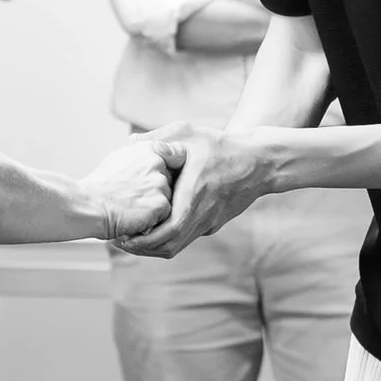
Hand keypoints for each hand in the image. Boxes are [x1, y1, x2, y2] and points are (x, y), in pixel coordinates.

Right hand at [84, 140, 174, 239]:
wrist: (91, 204)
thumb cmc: (101, 184)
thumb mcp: (120, 157)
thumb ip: (141, 152)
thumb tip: (148, 150)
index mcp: (148, 149)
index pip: (177, 153)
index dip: (172, 164)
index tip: (162, 173)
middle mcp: (158, 164)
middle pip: (170, 179)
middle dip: (158, 187)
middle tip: (135, 194)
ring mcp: (161, 185)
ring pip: (168, 197)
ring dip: (155, 203)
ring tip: (133, 205)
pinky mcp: (162, 205)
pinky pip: (165, 213)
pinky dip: (153, 217)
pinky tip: (136, 214)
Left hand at [113, 122, 267, 257]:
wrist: (260, 160)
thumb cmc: (221, 145)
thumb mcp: (187, 133)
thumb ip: (157, 139)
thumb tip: (129, 142)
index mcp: (194, 196)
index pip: (166, 233)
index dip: (142, 240)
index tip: (123, 236)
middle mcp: (203, 215)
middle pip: (169, 247)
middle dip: (143, 247)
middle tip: (121, 241)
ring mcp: (210, 222)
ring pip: (178, 245)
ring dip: (155, 245)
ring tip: (133, 237)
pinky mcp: (214, 223)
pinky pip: (188, 236)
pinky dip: (169, 237)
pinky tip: (154, 226)